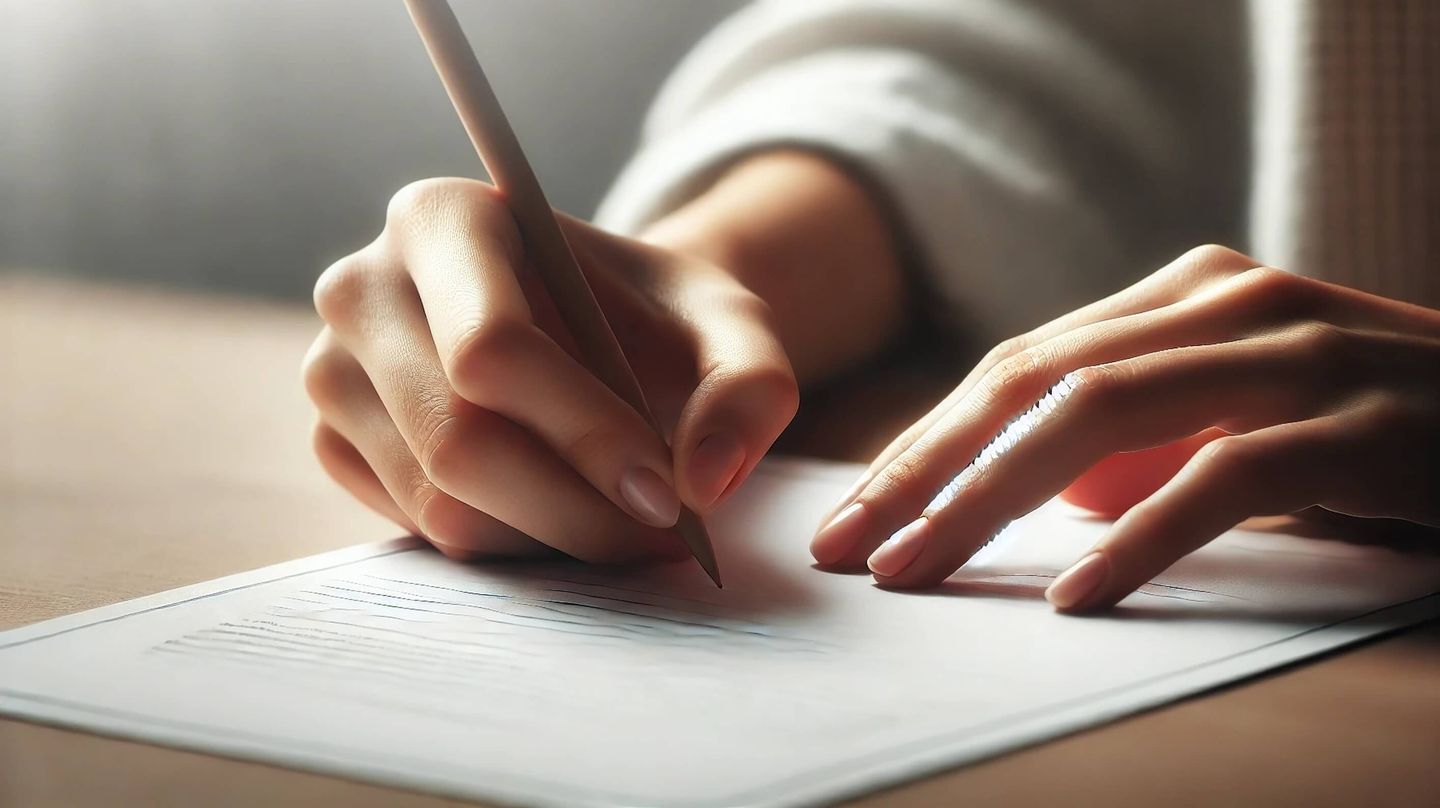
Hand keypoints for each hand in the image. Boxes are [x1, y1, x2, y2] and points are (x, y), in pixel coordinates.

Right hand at [304, 178, 796, 561]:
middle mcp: (361, 285)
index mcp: (441, 218)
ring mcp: (331, 369)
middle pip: (456, 438)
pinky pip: (420, 530)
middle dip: (577, 509)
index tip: (669, 495)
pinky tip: (564, 516)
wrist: (594, 333)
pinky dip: (509, 545)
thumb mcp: (730, 324)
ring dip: (552, 538)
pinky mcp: (333, 442)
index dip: (586, 434)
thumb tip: (703, 482)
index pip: (492, 347)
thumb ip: (749, 384)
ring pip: (438, 501)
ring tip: (629, 526)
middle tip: (663, 535)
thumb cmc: (652, 318)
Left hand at [810, 245, 1439, 609]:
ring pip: (1099, 417)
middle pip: (1031, 383)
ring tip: (920, 569)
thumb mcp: (1244, 409)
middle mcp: (1227, 304)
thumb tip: (1047, 498)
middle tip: (851, 545)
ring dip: (989, 500)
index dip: (926, 441)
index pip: (1017, 366)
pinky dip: (1138, 538)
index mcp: (1186, 294)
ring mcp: (1296, 357)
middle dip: (925, 469)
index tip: (858, 512)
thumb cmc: (1380, 424)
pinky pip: (1223, 480)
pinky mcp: (1361, 426)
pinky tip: (1075, 593)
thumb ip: (1146, 433)